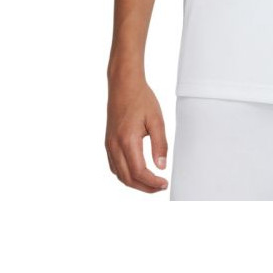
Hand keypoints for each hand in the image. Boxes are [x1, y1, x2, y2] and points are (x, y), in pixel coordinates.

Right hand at [105, 70, 168, 192]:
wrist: (123, 84)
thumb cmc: (140, 98)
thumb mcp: (156, 120)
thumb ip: (160, 145)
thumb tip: (161, 166)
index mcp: (127, 140)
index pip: (139, 172)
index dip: (152, 182)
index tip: (164, 183)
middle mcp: (114, 145)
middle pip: (127, 178)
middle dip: (144, 187)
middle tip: (160, 187)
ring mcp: (109, 144)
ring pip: (119, 174)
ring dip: (135, 183)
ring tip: (151, 183)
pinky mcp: (108, 142)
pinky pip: (114, 166)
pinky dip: (125, 175)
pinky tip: (137, 173)